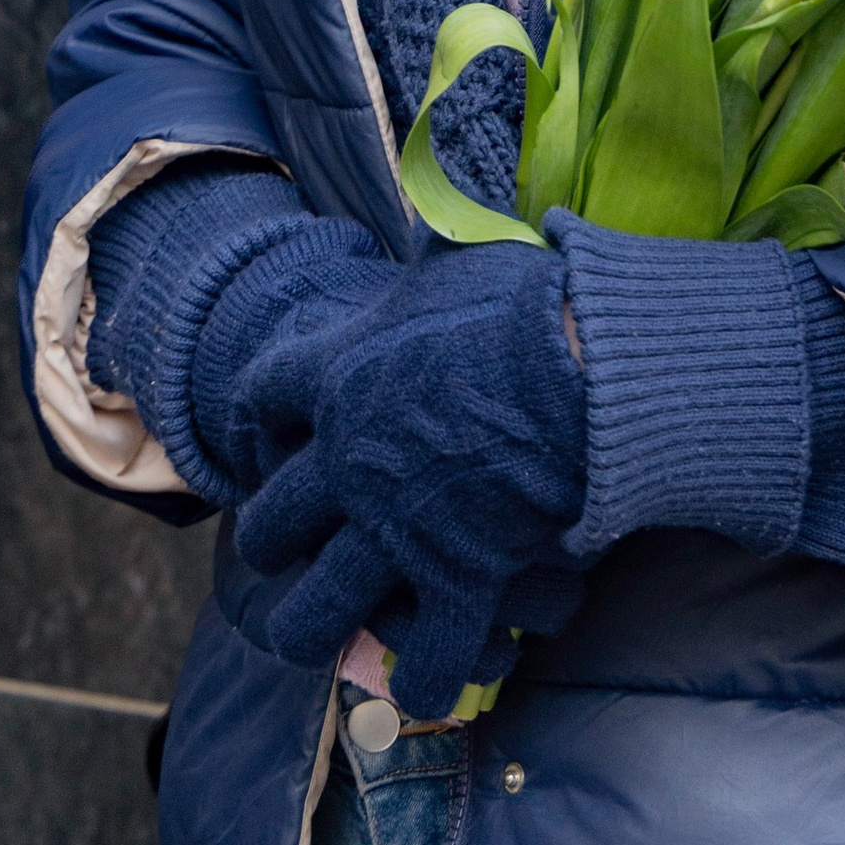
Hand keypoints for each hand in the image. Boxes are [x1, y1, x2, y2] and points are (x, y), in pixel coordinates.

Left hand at [234, 240, 585, 719]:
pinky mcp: (458, 583)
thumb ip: (430, 243)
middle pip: (268, 523)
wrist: (588, 367)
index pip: (259, 395)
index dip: (256, 416)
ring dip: (311, 628)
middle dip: (269, 539)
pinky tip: (427, 680)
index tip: (262, 429)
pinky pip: (426, 659)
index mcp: (339, 376)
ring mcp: (396, 534)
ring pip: (313, 614)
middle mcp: (346, 465)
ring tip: (317, 632)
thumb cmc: (527, 300)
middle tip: (281, 545)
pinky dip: (427, 677)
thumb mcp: (458, 255)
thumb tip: (432, 164)